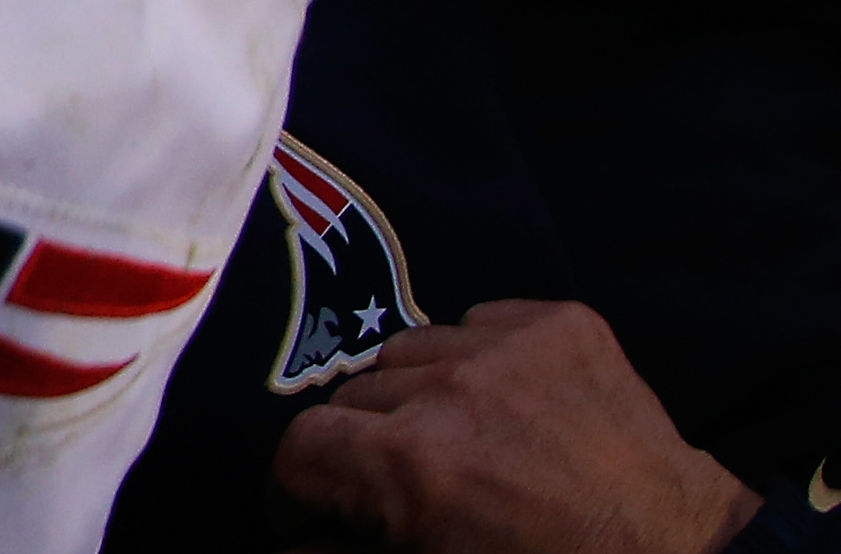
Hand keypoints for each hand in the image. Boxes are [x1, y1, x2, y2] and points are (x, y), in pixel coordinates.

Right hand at [272, 298, 759, 552]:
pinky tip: (512, 408)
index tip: (324, 512)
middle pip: (352, 397)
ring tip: (462, 441)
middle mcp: (449, 389)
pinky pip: (478, 322)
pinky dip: (480, 361)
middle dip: (365, 446)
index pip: (301, 446)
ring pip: (409, 352)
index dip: (301, 488)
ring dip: (419, 396)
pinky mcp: (562, 323)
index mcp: (413, 464)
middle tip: (407, 490)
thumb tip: (291, 542)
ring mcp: (509, 346)